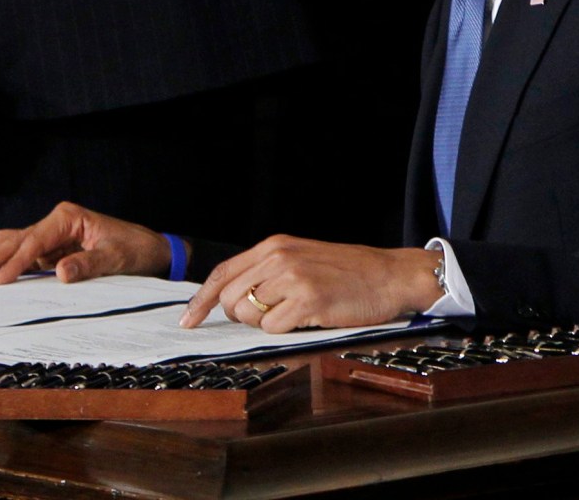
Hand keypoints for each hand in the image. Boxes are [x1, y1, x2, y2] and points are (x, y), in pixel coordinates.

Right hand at [0, 201, 173, 284]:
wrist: (151, 251)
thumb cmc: (135, 250)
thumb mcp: (116, 258)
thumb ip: (88, 265)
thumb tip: (60, 273)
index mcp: (68, 218)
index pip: (33, 242)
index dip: (14, 263)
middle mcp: (55, 223)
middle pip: (13, 239)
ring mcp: (51, 237)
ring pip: (11, 245)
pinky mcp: (51, 251)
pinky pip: (22, 258)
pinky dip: (3, 267)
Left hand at [180, 235, 443, 331]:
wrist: (390, 275)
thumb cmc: (348, 272)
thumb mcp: (302, 258)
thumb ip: (268, 272)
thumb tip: (232, 298)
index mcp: (274, 246)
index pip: (222, 273)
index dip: (201, 300)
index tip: (188, 321)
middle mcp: (278, 258)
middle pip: (230, 299)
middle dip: (241, 316)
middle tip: (271, 316)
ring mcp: (293, 278)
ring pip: (249, 315)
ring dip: (267, 323)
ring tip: (295, 314)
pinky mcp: (309, 300)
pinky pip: (273, 328)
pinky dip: (286, 331)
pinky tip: (308, 318)